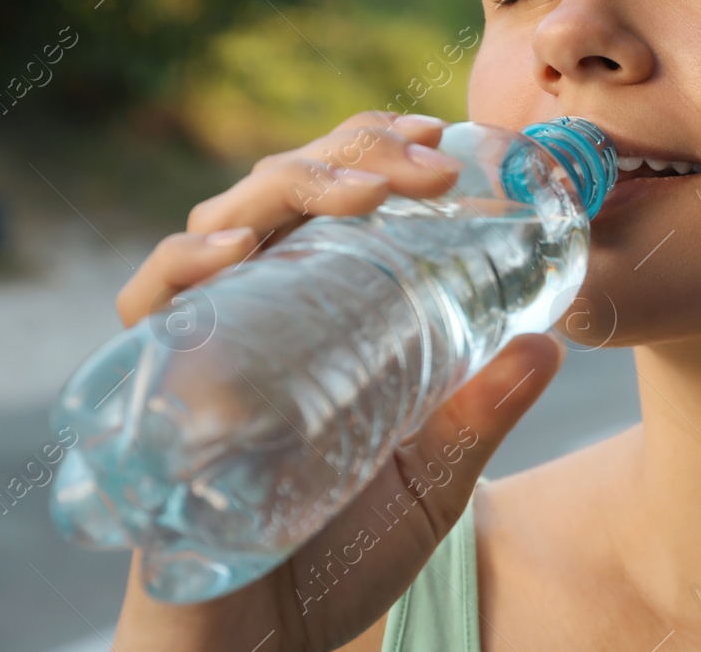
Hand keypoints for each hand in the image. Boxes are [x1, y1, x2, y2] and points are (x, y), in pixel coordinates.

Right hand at [106, 112, 566, 650]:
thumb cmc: (341, 561)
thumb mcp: (433, 477)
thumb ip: (483, 412)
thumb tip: (550, 345)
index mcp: (321, 313)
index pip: (339, 200)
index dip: (379, 153)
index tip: (442, 140)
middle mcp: (257, 311)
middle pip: (286, 191)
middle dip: (355, 157)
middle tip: (428, 165)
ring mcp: (203, 344)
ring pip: (224, 223)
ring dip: (292, 188)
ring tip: (364, 194)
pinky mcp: (151, 394)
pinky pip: (149, 306)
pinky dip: (185, 267)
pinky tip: (236, 252)